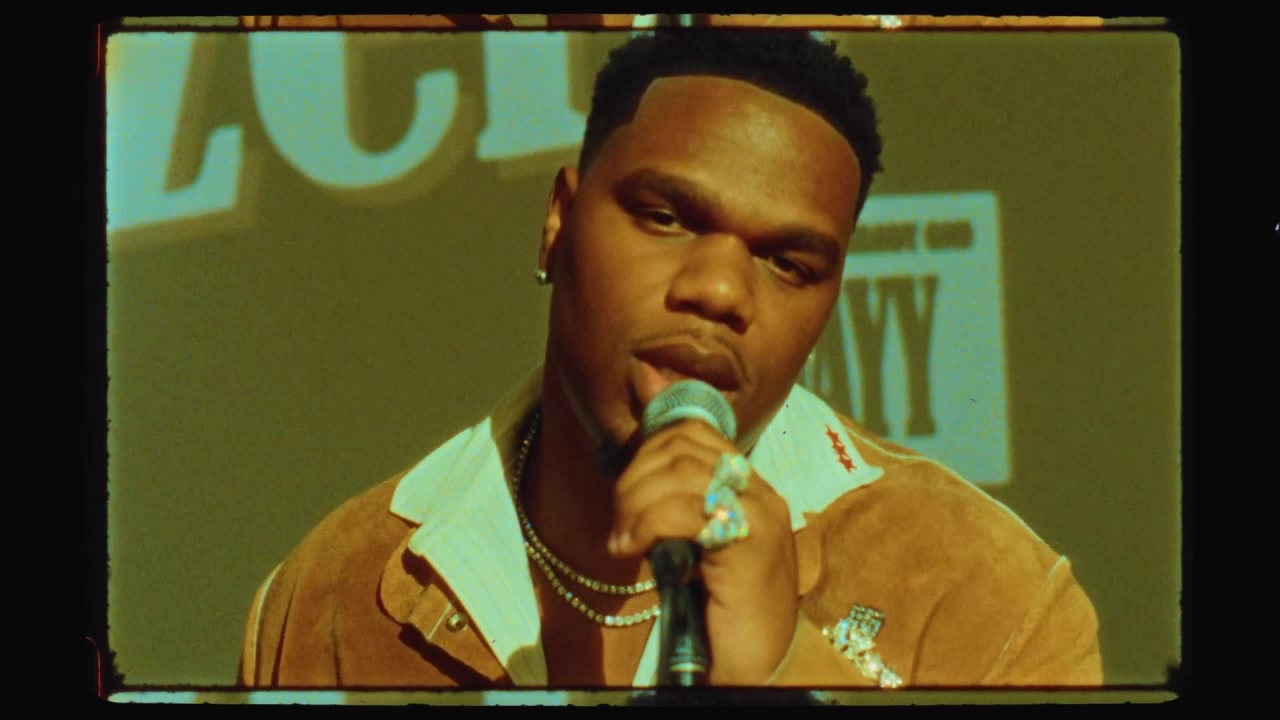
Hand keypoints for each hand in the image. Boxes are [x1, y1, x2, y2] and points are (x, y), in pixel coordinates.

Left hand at [608, 419, 798, 684]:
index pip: (697, 433)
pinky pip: (687, 512)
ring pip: (682, 474)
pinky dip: (648, 524)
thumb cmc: (723, 611)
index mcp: (752, 488)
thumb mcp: (694, 545)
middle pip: (684, 448)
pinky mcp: (749, 546)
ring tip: (622, 537)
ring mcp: (760, 517)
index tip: (625, 483)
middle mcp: (761, 494)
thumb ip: (673, 506)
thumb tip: (632, 478)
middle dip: (636, 475)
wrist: (760, 666)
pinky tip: (631, 547)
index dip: (650, 446)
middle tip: (619, 517)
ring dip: (637, 501)